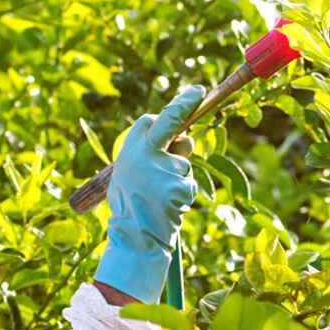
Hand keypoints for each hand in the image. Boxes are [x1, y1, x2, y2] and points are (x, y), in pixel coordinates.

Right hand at [93, 86, 202, 304]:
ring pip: (184, 164)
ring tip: (161, 199)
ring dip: (180, 178)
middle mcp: (144, 154)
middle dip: (185, 103)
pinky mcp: (177, 186)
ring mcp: (162, 169)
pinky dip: (184, 196)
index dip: (172, 114)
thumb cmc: (132, 208)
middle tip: (199, 90)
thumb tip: (181, 141)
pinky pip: (189, 184)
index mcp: (129, 150)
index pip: (152, 122)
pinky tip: (169, 207)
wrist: (133, 238)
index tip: (193, 96)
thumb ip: (149, 157)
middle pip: (170, 121)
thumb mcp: (130, 176)